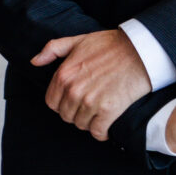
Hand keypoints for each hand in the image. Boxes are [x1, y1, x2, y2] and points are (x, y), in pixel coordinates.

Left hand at [33, 29, 152, 139]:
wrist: (141, 50)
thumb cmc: (111, 45)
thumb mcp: (78, 40)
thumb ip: (53, 49)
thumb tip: (34, 62)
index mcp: (63, 74)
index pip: (52, 102)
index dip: (62, 104)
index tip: (73, 102)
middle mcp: (73, 89)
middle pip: (66, 116)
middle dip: (76, 114)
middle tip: (89, 108)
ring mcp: (90, 101)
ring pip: (81, 124)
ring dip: (89, 123)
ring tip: (98, 115)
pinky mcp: (109, 110)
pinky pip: (97, 131)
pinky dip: (101, 133)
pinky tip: (106, 128)